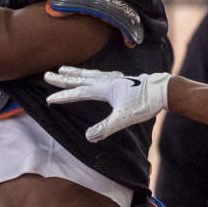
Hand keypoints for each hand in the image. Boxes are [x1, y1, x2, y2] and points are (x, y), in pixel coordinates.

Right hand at [45, 66, 170, 141]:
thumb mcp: (123, 118)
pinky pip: (99, 73)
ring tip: (62, 69)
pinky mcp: (120, 79)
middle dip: (62, 79)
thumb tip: (89, 137)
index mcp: (103, 89)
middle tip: (46, 75)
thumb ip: (106, 127)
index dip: (63, 96)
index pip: (78, 92)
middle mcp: (105, 81)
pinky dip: (90, 72)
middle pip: (79, 78)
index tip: (48, 99)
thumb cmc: (143, 104)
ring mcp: (112, 78)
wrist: (161, 91)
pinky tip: (91, 73)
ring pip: (88, 73)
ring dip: (74, 72)